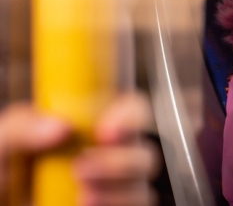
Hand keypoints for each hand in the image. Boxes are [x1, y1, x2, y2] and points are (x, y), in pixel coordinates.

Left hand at [0, 93, 158, 205]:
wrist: (2, 205)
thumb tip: (61, 127)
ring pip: (143, 187)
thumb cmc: (2, 176)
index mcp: (92, 127)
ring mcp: (113, 189)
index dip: (130, 117)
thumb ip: (21, 127)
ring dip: (120, 192)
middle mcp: (110, 156)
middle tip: (81, 170)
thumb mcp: (2, 145)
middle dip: (121, 162)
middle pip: (145, 151)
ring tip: (83, 199)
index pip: (132, 110)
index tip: (106, 132)